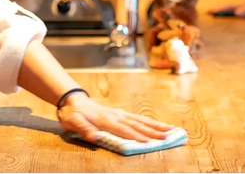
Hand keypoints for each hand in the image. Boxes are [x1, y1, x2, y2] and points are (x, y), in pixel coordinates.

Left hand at [57, 93, 175, 142]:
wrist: (73, 100)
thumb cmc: (73, 114)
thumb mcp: (74, 122)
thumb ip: (84, 129)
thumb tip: (93, 137)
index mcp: (106, 120)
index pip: (124, 130)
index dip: (136, 137)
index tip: (149, 143)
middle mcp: (117, 116)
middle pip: (138, 125)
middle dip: (154, 131)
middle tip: (169, 137)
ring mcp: (120, 114)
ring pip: (141, 120)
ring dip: (157, 126)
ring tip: (171, 130)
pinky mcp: (121, 114)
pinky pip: (139, 118)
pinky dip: (151, 122)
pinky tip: (159, 126)